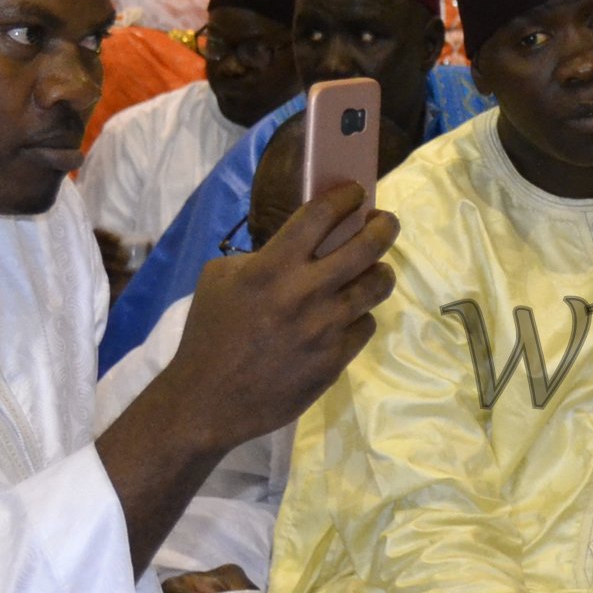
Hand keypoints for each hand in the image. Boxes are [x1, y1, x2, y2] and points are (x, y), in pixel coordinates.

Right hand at [101, 184, 397, 567]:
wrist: (208, 399)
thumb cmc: (209, 333)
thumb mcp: (220, 279)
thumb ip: (262, 256)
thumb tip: (300, 242)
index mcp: (272, 267)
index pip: (321, 215)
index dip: (345, 198)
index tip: (356, 193)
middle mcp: (306, 291)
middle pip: (367, 245)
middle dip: (383, 226)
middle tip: (384, 221)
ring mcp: (326, 326)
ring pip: (377, 284)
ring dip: (379, 271)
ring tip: (375, 268)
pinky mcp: (337, 357)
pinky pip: (365, 324)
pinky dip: (359, 316)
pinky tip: (349, 314)